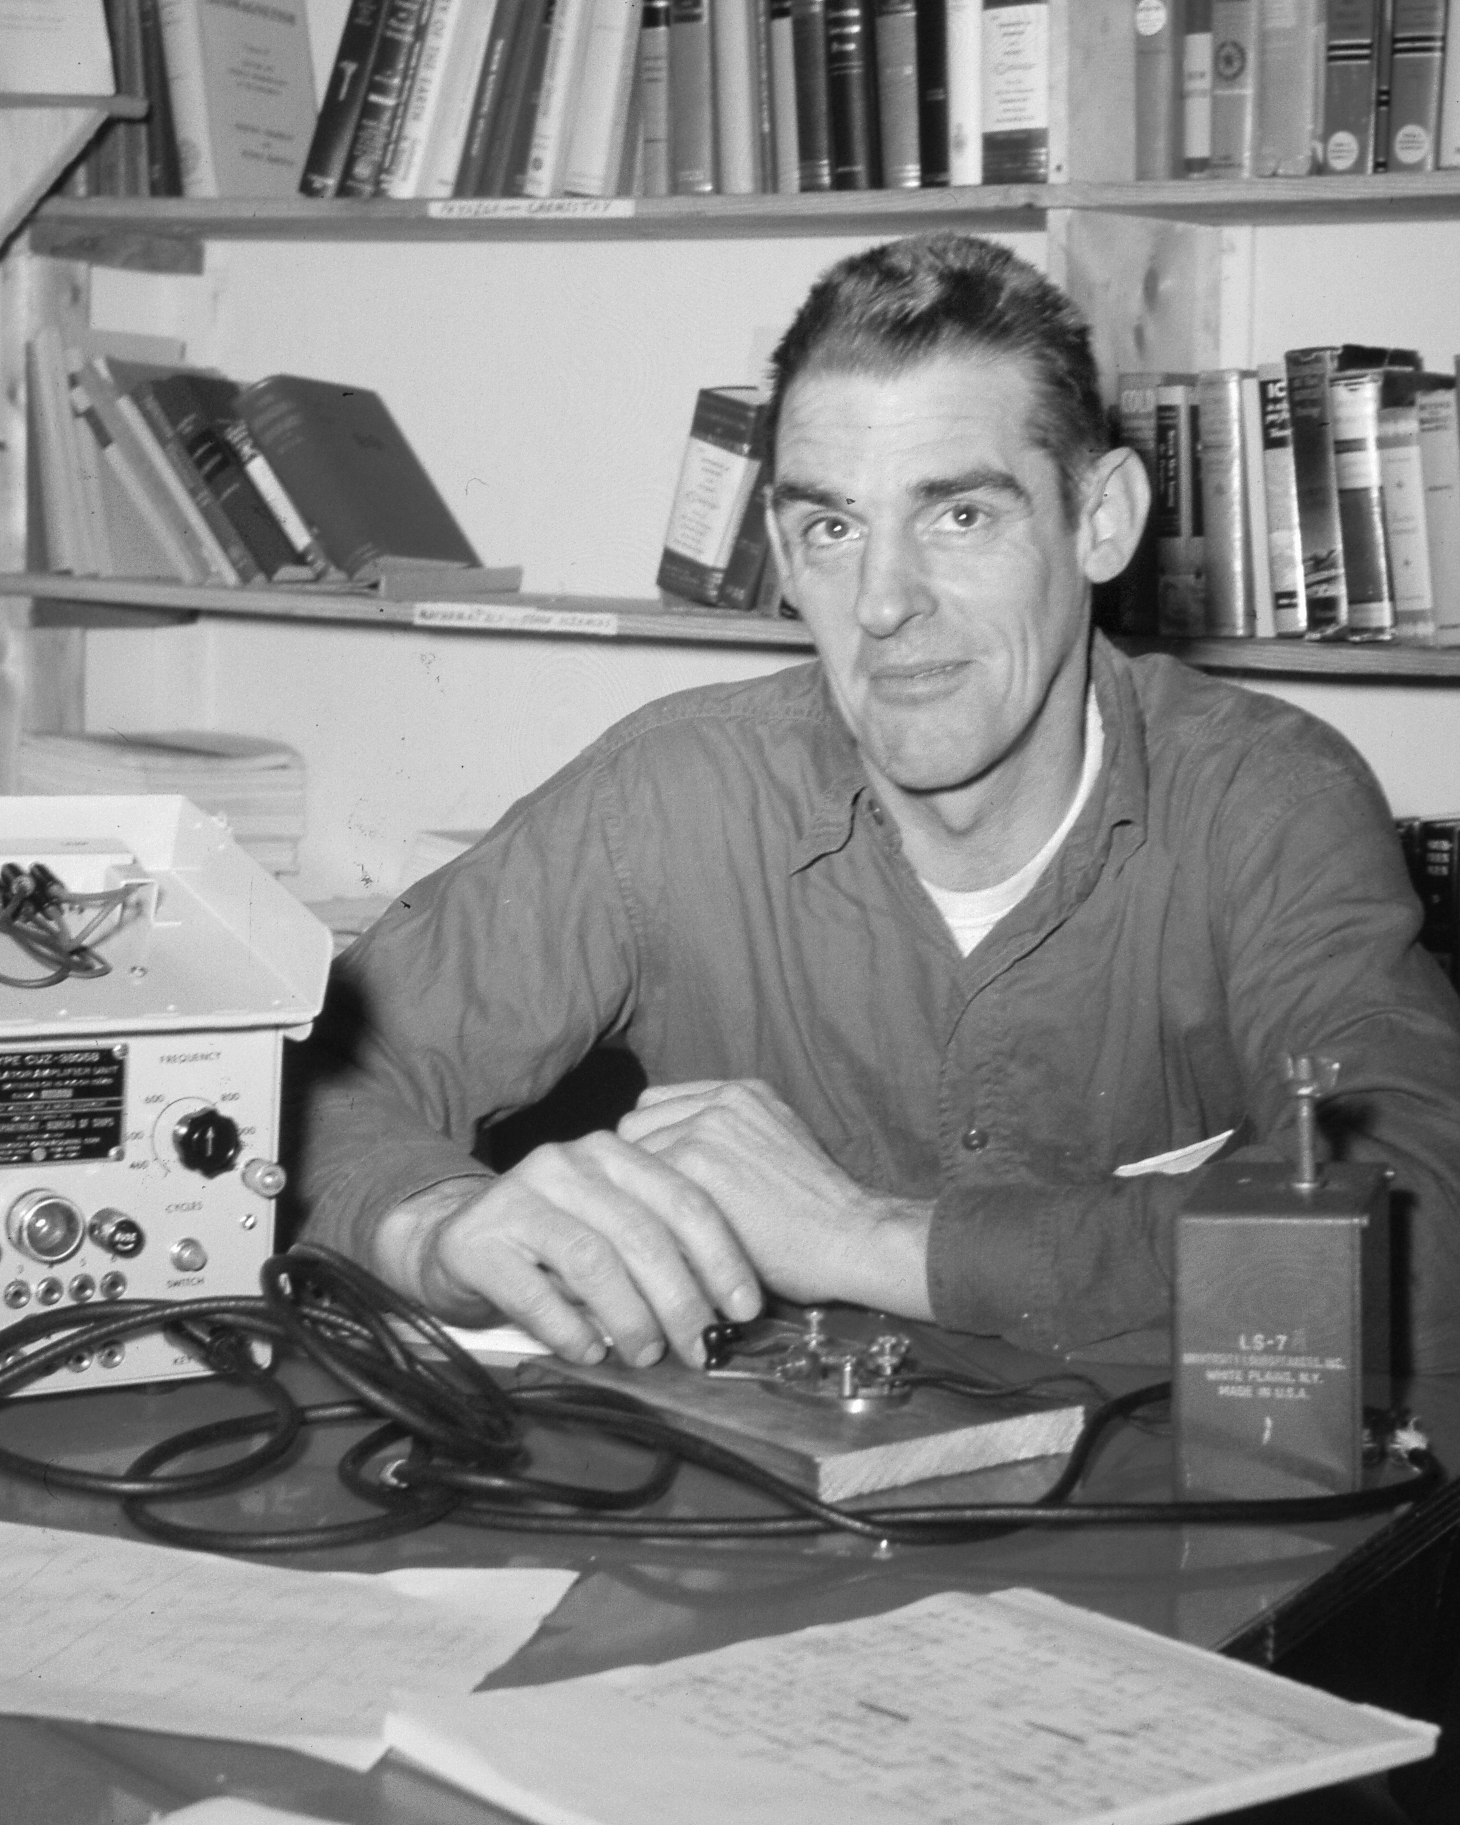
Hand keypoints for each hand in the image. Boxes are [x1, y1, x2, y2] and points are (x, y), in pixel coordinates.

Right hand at [374, 1132, 762, 1369]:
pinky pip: (535, 1292)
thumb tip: (725, 1310)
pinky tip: (590, 1354)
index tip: (746, 1310)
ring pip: (594, 1259)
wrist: (453, 1244)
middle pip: (642, 1233)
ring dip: (630, 1317)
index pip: (683, 1200)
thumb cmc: (552, 1247)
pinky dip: (570, 1330)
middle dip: (681, 1299)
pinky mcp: (478, 1242)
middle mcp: (567, 1164)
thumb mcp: (612, 1232)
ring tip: (646, 1354)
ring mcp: (519, 1197)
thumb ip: (661, 1251)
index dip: (722, 1257)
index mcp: (612, 1154)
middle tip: (701, 1349)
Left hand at [617, 1079, 932, 1317]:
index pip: (657, 1106)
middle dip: (636, 1168)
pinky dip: (641, 1214)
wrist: (851, 1237)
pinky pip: (636, 1182)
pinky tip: (658, 1240)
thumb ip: (728, 1137)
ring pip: (628, 1156)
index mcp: (740, 1092)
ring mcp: (706, 1125)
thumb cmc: (815, 1212)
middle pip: (636, 1125)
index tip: (656, 1186)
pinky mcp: (696, 1160)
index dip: (652, 1148)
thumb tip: (669, 1159)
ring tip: (651, 1229)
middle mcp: (720, 1099)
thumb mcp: (775, 1145)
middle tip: (647, 1212)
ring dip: (634, 1193)